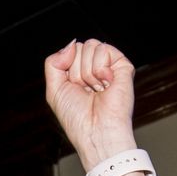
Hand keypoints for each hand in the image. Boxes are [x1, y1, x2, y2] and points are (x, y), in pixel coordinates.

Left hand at [43, 39, 137, 171]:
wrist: (96, 132)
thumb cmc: (77, 118)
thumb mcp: (54, 89)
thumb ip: (53, 63)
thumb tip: (72, 43)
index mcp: (79, 73)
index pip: (69, 51)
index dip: (66, 69)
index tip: (74, 89)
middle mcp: (95, 68)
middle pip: (79, 47)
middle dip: (77, 71)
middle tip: (86, 91)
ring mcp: (110, 66)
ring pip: (91, 46)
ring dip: (88, 72)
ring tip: (97, 90)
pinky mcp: (123, 67)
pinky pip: (104, 50)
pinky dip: (100, 69)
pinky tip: (106, 84)